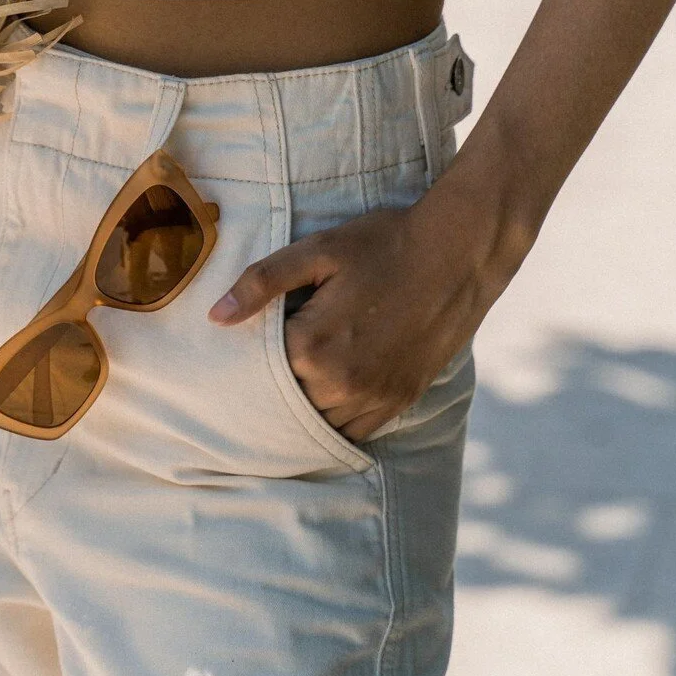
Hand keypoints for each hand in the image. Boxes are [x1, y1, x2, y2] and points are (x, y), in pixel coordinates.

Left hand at [206, 193, 516, 441]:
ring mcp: (373, 397)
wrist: (459, 253)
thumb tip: (216, 317)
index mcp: (312, 346)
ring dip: (300, 409)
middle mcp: (341, 383)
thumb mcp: (317, 251)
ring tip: (291, 384)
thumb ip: (262, 283)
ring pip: (316, 424)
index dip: (246, 359)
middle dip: (270, 388)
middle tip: (264, 367)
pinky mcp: (399, 401)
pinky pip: (353, 431)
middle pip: (284, 403)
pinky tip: (323, 401)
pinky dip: (333, 422)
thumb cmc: (385, 244)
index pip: (258, 371)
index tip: (243, 347)